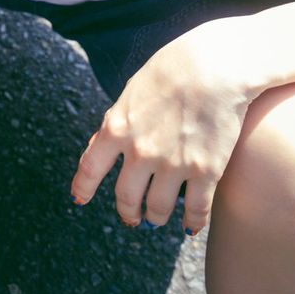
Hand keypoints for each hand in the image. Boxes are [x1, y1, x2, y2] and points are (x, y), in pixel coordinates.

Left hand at [70, 16, 256, 234]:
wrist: (214, 67)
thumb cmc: (170, 73)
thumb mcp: (129, 95)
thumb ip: (114, 124)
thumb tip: (98, 147)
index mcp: (116, 128)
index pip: (90, 168)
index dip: (83, 187)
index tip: (79, 199)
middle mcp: (141, 151)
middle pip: (126, 196)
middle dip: (127, 211)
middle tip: (131, 218)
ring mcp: (174, 163)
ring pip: (158, 209)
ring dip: (156, 218)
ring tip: (157, 219)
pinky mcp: (207, 170)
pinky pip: (196, 209)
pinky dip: (192, 222)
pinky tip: (191, 226)